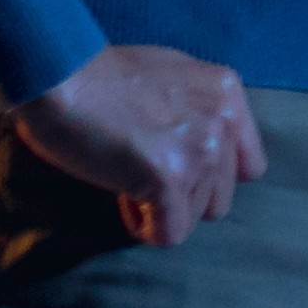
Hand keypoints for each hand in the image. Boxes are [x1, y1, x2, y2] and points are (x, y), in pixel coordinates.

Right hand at [18, 42, 261, 244]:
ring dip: (163, 208)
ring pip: (196, 216)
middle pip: (221, 196)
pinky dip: (146, 227)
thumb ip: (197, 109)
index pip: (248, 166)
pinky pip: (170, 233)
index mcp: (226, 93)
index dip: (209, 174)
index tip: (171, 162)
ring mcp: (201, 151)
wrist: (59, 74)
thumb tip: (198, 148)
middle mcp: (223, 122)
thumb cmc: (98, 75)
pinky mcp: (170, 178)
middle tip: (141, 172)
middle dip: (183, 194)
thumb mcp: (170, 75)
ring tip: (128, 179)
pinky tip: (124, 200)